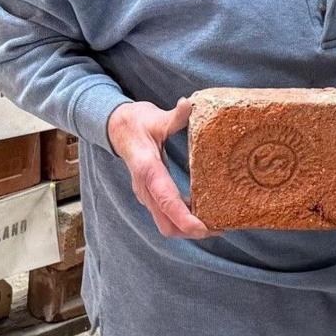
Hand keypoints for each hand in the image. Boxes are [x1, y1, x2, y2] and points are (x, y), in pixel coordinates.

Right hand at [108, 99, 212, 240]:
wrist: (117, 128)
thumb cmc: (137, 123)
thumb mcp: (155, 117)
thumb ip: (174, 116)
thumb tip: (188, 104)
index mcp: (147, 170)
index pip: (166, 200)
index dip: (184, 217)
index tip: (202, 228)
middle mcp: (145, 188)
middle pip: (166, 224)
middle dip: (191, 231)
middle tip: (219, 228)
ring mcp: (146, 194)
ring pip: (166, 224)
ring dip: (188, 229)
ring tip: (216, 224)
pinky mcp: (150, 196)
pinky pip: (166, 216)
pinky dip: (183, 220)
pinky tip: (202, 213)